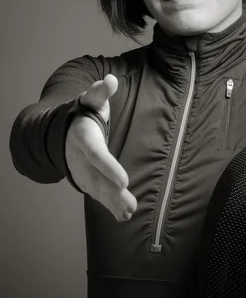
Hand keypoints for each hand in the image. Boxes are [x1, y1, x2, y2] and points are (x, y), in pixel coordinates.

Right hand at [65, 74, 136, 221]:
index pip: (96, 154)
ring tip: (130, 212)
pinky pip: (99, 195)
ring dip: (113, 202)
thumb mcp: (91, 99)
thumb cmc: (84, 112)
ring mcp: (81, 171)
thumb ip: (100, 92)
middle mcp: (79, 158)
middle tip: (130, 204)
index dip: (109, 168)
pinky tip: (124, 216)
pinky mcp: (87, 180)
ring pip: (98, 189)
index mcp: (82, 137)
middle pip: (97, 177)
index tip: (124, 181)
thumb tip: (110, 81)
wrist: (63, 131)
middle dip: (112, 192)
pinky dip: (111, 206)